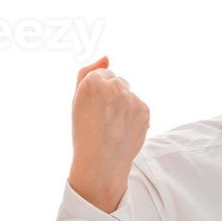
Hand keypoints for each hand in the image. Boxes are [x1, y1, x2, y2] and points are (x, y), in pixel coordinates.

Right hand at [68, 56, 149, 211]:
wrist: (101, 163)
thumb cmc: (85, 131)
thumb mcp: (76, 100)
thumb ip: (87, 73)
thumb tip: (107, 57)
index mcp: (93, 82)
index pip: (103, 74)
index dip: (98, 92)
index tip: (94, 107)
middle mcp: (114, 87)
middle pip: (119, 81)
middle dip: (113, 95)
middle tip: (104, 118)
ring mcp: (131, 99)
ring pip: (130, 94)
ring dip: (124, 105)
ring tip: (114, 126)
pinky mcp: (144, 111)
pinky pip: (140, 106)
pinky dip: (134, 116)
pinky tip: (124, 129)